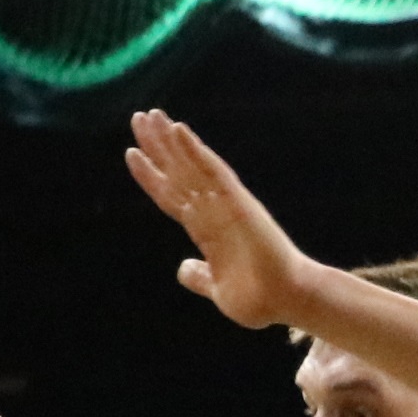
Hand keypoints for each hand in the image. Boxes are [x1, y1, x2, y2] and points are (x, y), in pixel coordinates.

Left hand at [124, 110, 321, 330]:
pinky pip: (212, 171)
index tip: (132, 153)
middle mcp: (213, 211)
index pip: (172, 196)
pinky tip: (177, 130)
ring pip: (191, 165)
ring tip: (150, 115)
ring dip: (170, 140)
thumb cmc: (259, 299)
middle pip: (178, 172)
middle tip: (139, 118)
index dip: (151, 175)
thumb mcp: (218, 290)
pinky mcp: (238, 202)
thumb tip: (183, 269)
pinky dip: (194, 149)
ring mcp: (225, 203)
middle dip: (157, 146)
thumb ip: (200, 277)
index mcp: (206, 230)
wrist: (286, 300)